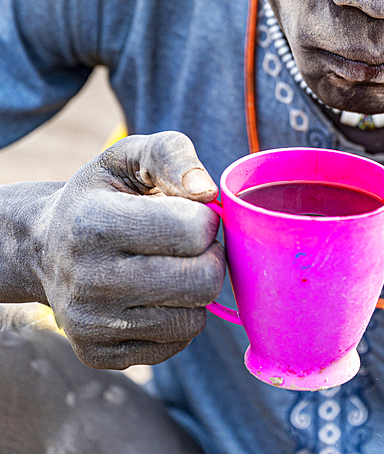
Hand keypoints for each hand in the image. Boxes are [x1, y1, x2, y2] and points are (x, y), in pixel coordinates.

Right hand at [35, 132, 224, 368]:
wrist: (44, 247)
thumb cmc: (102, 194)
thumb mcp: (128, 156)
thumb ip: (172, 155)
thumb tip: (207, 192)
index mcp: (94, 224)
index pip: (193, 231)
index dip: (206, 218)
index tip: (189, 212)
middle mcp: (88, 281)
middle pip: (201, 282)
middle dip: (211, 257)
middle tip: (193, 244)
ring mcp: (91, 325)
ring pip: (193, 319)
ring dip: (196, 289)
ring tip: (172, 265)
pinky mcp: (99, 355)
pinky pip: (176, 344)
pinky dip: (179, 316)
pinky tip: (157, 293)